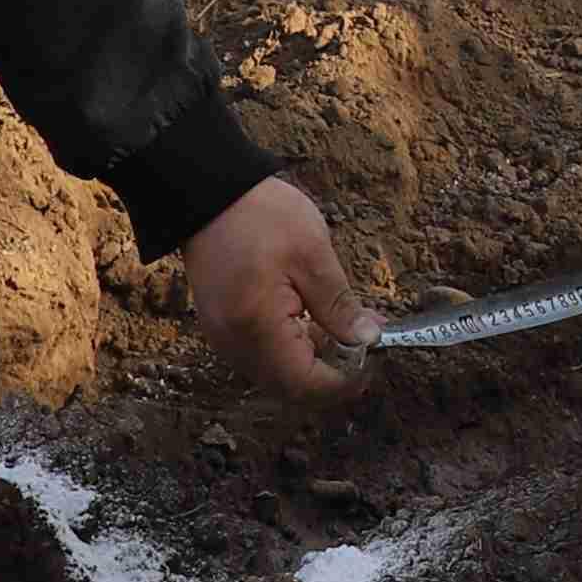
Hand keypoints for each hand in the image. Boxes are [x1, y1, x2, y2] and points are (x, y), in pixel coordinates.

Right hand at [182, 177, 371, 397]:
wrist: (207, 193)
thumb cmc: (258, 215)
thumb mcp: (311, 253)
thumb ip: (339, 304)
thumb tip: (367, 339)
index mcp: (257, 328)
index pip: (306, 385)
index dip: (346, 381)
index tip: (374, 359)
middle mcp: (235, 344)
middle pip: (291, 388)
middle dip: (333, 373)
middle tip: (366, 343)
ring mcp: (224, 338)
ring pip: (277, 374)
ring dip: (314, 361)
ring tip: (347, 326)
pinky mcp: (223, 327)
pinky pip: (262, 356)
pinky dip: (292, 349)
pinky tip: (314, 321)